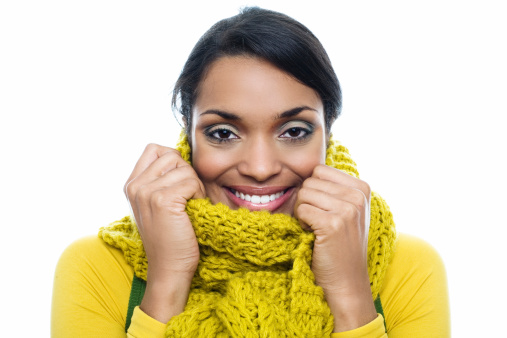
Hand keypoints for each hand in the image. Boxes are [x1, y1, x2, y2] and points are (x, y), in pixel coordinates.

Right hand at [124, 144, 205, 321]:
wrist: (169, 268)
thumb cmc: (170, 237)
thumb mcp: (157, 204)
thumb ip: (161, 179)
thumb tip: (181, 153)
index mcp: (132, 184)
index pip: (154, 149)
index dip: (173, 160)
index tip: (179, 182)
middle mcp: (135, 186)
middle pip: (171, 155)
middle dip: (186, 172)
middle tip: (188, 196)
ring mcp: (146, 192)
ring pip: (184, 168)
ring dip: (195, 185)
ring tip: (190, 205)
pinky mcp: (162, 200)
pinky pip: (191, 182)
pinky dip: (198, 194)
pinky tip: (193, 210)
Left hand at [294, 164, 375, 330]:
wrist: (346, 281)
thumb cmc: (340, 245)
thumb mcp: (346, 210)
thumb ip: (332, 188)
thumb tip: (303, 169)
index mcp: (362, 187)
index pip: (320, 170)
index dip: (313, 189)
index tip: (323, 209)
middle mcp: (358, 196)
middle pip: (310, 181)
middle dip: (306, 201)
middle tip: (317, 222)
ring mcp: (348, 209)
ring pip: (303, 194)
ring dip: (302, 212)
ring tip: (315, 229)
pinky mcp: (334, 224)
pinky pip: (301, 209)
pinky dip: (301, 223)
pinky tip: (312, 235)